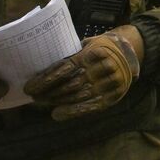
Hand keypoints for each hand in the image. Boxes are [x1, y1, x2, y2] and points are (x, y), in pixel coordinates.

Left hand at [24, 25, 142, 120]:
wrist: (129, 51)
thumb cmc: (101, 47)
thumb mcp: (87, 44)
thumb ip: (71, 55)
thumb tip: (43, 69)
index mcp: (91, 54)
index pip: (64, 69)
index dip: (45, 80)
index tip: (29, 87)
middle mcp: (100, 69)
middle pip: (68, 84)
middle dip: (48, 92)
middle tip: (33, 97)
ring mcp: (107, 84)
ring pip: (77, 96)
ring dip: (56, 102)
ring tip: (41, 104)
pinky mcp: (112, 95)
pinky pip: (90, 106)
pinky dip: (73, 111)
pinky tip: (57, 114)